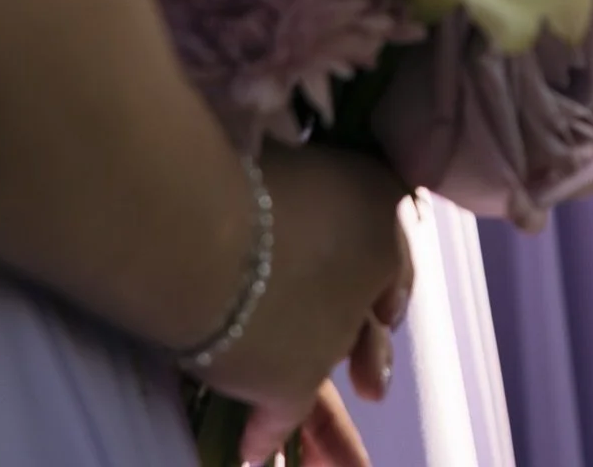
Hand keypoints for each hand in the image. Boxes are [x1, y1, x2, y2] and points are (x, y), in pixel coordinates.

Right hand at [197, 146, 410, 463]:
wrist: (200, 220)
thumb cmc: (233, 163)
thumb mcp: (288, 157)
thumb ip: (301, 185)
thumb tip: (284, 184)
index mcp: (376, 199)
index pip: (392, 243)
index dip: (388, 276)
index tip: (387, 306)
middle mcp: (372, 265)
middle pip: (371, 308)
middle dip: (372, 344)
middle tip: (376, 381)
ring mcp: (336, 328)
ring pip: (334, 362)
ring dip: (330, 399)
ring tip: (344, 448)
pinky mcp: (293, 379)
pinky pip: (282, 416)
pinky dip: (265, 436)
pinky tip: (253, 454)